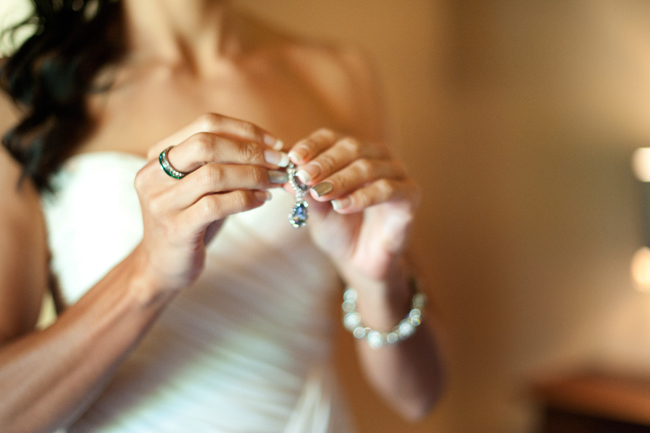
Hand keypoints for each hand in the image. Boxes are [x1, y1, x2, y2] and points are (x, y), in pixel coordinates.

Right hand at [133, 113, 288, 292]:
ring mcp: (162, 202)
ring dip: (253, 175)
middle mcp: (154, 174)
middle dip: (250, 150)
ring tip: (276, 182)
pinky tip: (262, 200)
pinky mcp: (175, 229)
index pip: (205, 123)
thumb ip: (225, 163)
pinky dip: (245, 199)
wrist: (162, 267)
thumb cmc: (190, 220)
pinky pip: (216, 206)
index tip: (275, 142)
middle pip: (205, 143)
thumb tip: (275, 149)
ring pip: (213, 174)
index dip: (245, 129)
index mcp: (159, 155)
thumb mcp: (201, 185)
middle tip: (279, 162)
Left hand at [286, 128, 418, 280]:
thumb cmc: (338, 230)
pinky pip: (387, 190)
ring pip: (368, 167)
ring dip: (341, 179)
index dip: (312, 145)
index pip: (331, 138)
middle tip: (304, 177)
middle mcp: (378, 157)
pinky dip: (362, 197)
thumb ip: (305, 192)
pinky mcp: (410, 195)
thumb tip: (284, 174)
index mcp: (353, 152)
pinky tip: (342, 206)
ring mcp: (397, 174)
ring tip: (320, 194)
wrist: (360, 261)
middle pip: (351, 148)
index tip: (293, 158)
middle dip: (324, 163)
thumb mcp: (316, 210)